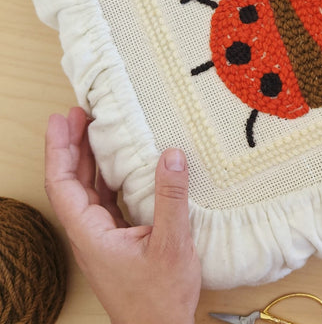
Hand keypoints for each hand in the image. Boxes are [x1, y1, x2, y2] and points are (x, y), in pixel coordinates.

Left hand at [45, 107, 201, 323]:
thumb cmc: (160, 298)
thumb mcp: (171, 244)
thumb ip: (170, 198)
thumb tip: (172, 154)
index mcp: (91, 233)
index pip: (62, 184)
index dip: (59, 149)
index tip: (61, 120)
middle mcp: (89, 233)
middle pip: (70, 182)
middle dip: (70, 146)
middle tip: (78, 114)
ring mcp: (101, 237)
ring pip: (85, 190)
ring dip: (86, 159)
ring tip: (93, 130)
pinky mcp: (115, 240)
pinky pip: (103, 200)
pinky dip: (105, 176)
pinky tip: (116, 164)